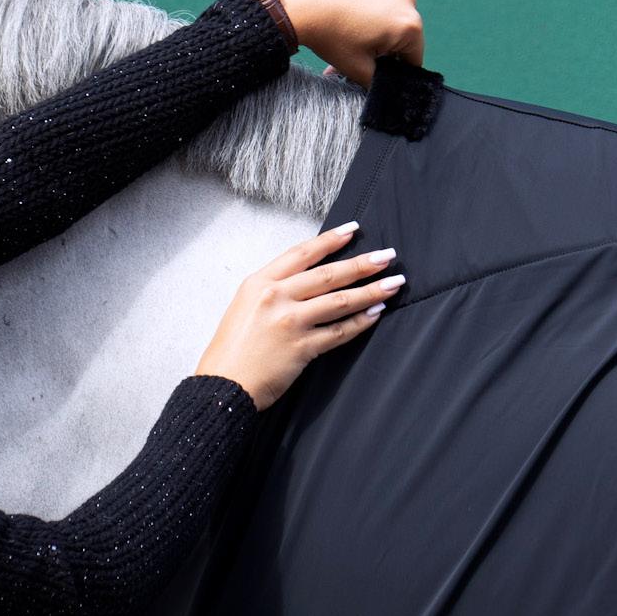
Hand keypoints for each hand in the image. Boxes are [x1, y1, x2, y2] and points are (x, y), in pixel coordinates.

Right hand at [194, 221, 402, 409]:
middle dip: (362, 264)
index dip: (331, 240)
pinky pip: (339, 332)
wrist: (222, 385)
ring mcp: (290, 322)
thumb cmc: (232, 350)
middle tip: (387, 256)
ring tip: (394, 283)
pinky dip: (360, 322)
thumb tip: (308, 281)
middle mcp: (275, 297)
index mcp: (260, 283)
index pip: (302, 253)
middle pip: (328, 274)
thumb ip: (274, 291)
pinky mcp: (302, 348)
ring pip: (340, 301)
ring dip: (371, 291)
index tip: (354, 230)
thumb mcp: (245, 306)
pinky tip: (376, 314)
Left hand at [274, 0, 423, 87]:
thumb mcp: (360, 71)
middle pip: (405, 34)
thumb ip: (382, 83)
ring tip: (351, 32)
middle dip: (386, 46)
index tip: (377, 69)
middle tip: (360, 52)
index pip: (414, 58)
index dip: (396, 69)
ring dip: (379, 26)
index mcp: (410, 25)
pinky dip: (370, 6)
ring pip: (392, 14)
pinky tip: (348, 13)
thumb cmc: (331, 38)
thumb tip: (388, 86)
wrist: (301, 5)